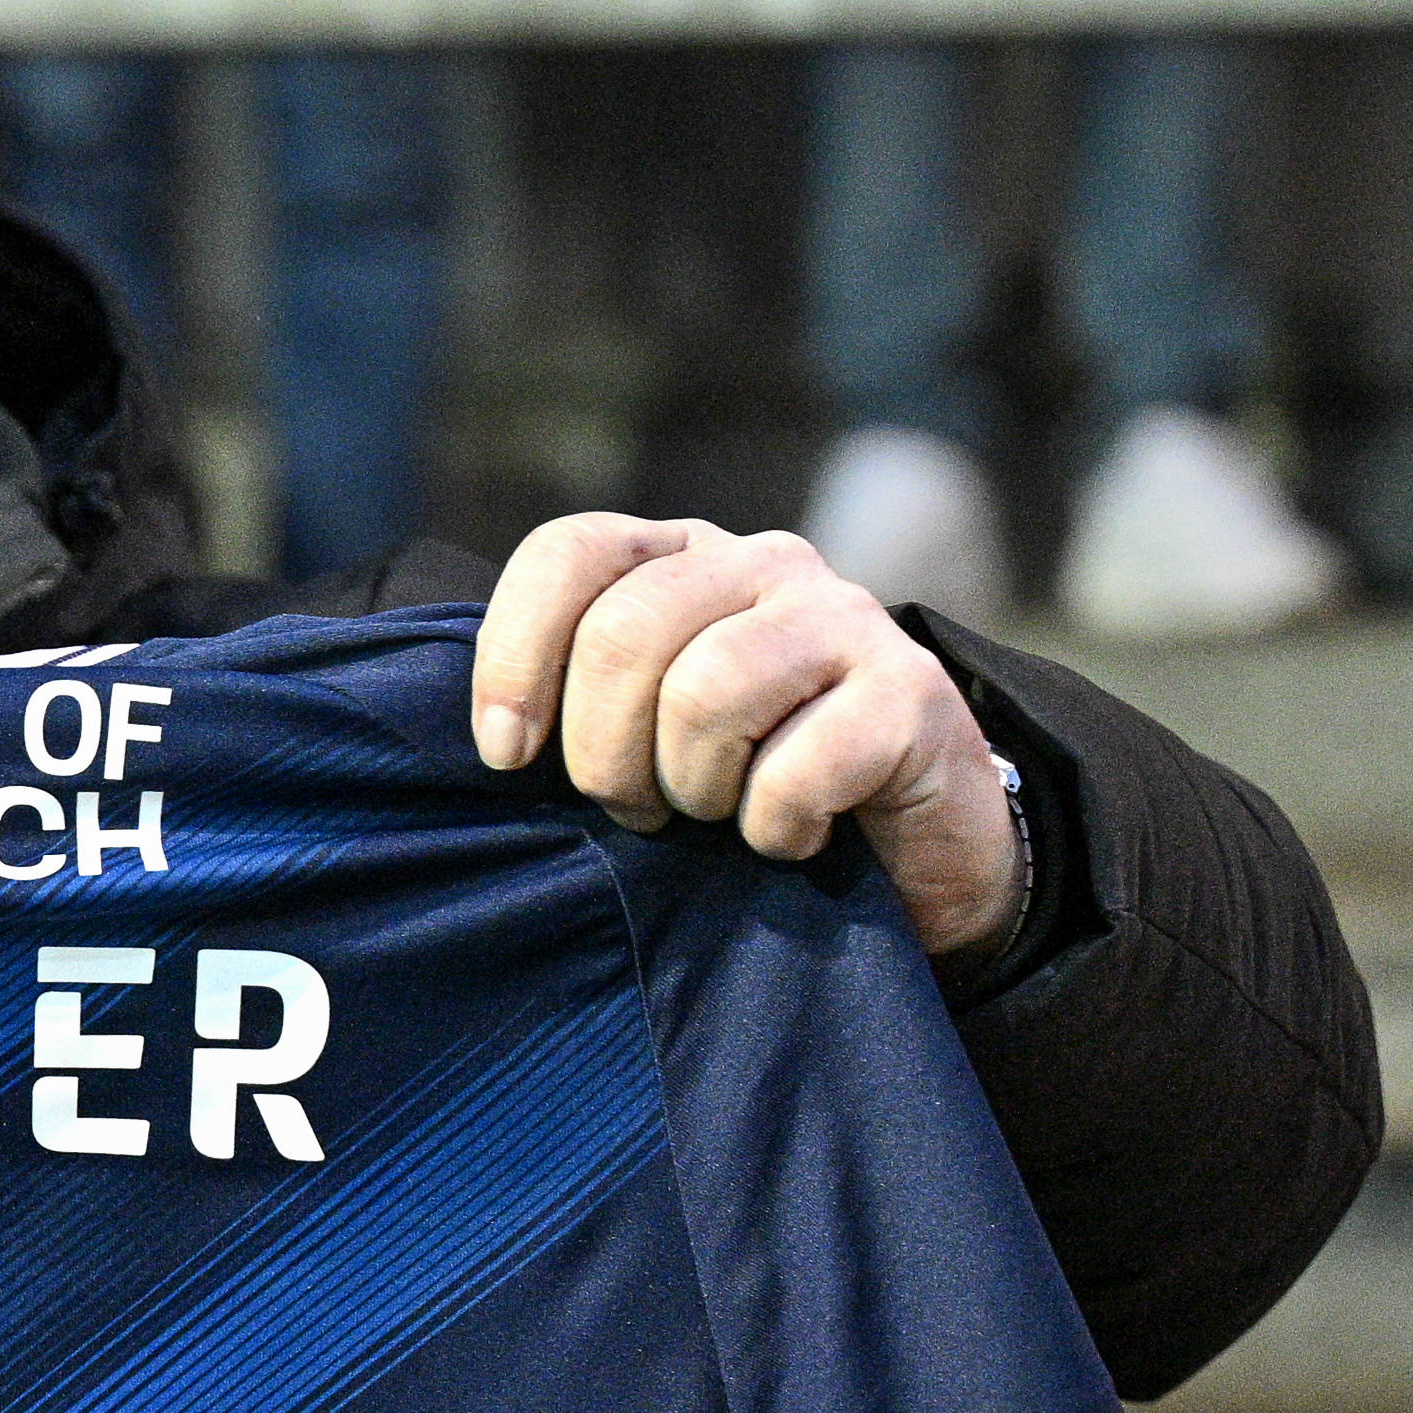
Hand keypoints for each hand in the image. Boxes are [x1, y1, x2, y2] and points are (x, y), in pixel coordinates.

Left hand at [470, 513, 1022, 964]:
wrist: (917, 860)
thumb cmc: (752, 795)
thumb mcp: (645, 739)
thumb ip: (576, 705)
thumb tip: (494, 740)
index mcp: (683, 560)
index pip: (569, 552)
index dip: (514, 656)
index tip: (506, 755)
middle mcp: (763, 564)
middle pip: (623, 634)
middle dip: (603, 754)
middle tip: (635, 812)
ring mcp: (845, 618)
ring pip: (704, 691)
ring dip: (693, 789)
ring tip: (719, 817)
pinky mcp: (912, 691)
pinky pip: (796, 767)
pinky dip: (775, 827)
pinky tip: (794, 838)